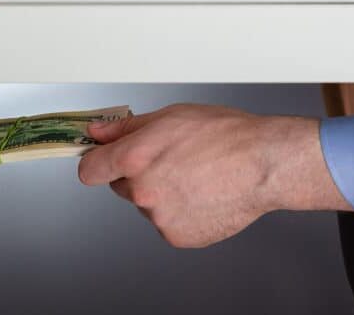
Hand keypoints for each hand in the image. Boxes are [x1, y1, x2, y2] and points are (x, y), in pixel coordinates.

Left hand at [78, 104, 350, 247]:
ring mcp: (160, 218)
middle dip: (137, 174)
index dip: (96, 163)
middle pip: (121, 186)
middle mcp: (142, 192)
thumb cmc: (224, 135)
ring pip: (147, 205)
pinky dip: (180, 212)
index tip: (102, 161)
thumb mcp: (169, 117)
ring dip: (161, 194)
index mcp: (134, 158)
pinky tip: (201, 194)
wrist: (264, 164)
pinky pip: (168, 222)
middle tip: (170, 160)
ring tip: (194, 176)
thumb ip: (125, 129)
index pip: (89, 170)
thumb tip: (98, 133)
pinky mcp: (178, 236)